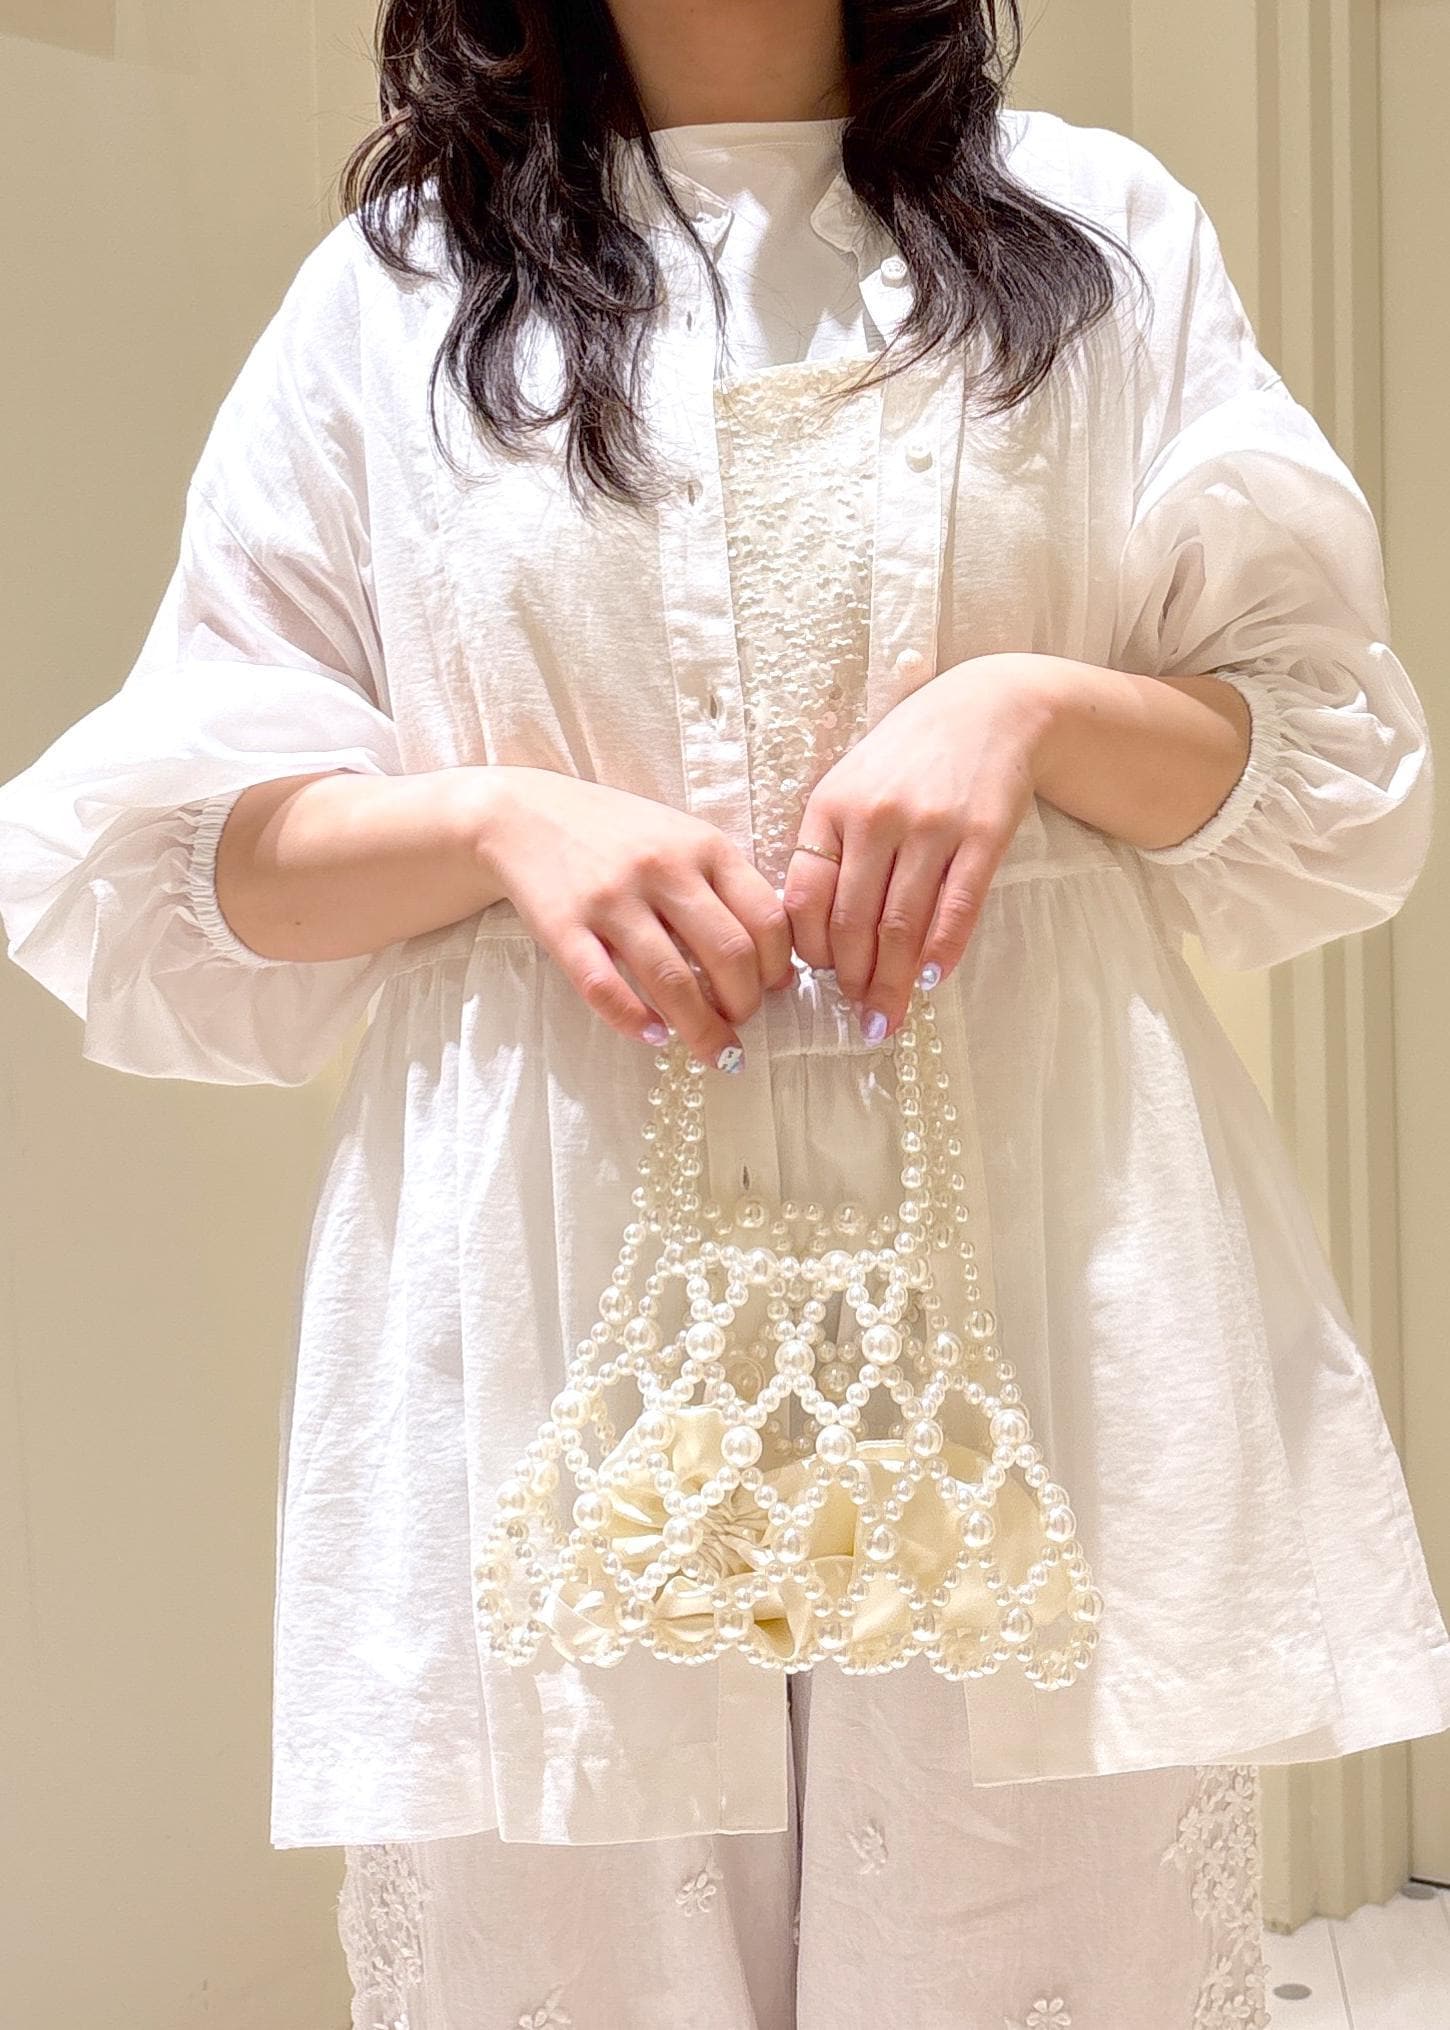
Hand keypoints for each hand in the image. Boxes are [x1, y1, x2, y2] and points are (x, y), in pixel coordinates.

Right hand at [473, 766, 795, 1069]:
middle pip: (729, 956)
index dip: (777, 967)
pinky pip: (604, 988)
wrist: (524, 814)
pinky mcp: (563, 926)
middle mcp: (662, 868)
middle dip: (744, 1005)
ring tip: (713, 1052)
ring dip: (702, 1030)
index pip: (766, 918)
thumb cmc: (617, 835)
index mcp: (703, 845)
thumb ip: (728, 888)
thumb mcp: (682, 838)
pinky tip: (653, 1037)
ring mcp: (611, 898)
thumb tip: (777, 967)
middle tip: (738, 1024)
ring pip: (673, 982)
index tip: (771, 991)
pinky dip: (634, 1022)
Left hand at [782, 656, 1059, 1038]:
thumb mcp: (851, 784)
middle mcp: (876, 817)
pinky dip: (942, 952)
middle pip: (852, 923)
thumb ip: (829, 847)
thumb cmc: (909, 755)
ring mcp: (931, 826)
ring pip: (902, 925)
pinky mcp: (982, 835)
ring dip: (893, 981)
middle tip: (859, 1016)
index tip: (820, 980)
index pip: (803, 898)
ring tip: (888, 1015)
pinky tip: (933, 979)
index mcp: (831, 807)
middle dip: (852, 981)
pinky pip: (957, 908)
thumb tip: (812, 933)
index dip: (809, 951)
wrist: (990, 707)